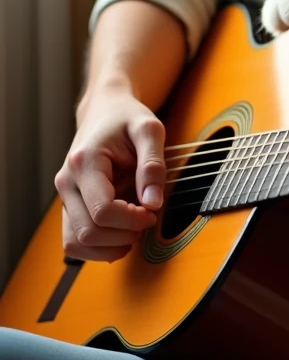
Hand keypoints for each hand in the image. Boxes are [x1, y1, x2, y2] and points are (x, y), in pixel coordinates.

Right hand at [55, 91, 165, 261]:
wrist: (105, 111)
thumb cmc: (127, 119)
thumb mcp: (149, 130)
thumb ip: (153, 165)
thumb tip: (153, 204)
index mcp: (84, 162)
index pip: (103, 210)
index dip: (132, 220)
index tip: (152, 211)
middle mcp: (66, 182)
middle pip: (89, 231)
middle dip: (124, 235)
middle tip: (147, 218)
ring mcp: (64, 196)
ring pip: (76, 243)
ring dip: (110, 247)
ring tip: (133, 229)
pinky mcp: (68, 206)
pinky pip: (74, 241)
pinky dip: (98, 248)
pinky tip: (121, 233)